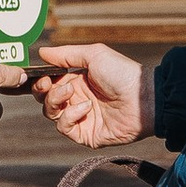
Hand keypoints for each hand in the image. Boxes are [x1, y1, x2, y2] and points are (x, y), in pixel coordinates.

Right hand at [35, 44, 150, 149]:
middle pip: (45, 99)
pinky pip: (65, 128)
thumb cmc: (122, 73)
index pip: (49, 83)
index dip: (41, 80)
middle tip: (49, 84)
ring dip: (55, 100)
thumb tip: (42, 52)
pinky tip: (86, 107)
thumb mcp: (93, 55)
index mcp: (77, 81)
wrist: (144, 98)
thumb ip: (66, 54)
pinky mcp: (86, 134)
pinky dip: (70, 116)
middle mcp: (76, 99)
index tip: (41, 76)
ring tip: (71, 91)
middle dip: (42, 91)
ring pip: (51, 114)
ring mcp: (81, 118)